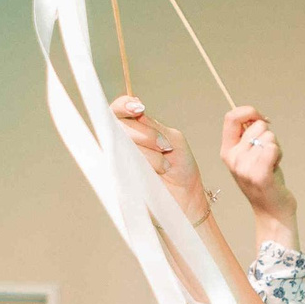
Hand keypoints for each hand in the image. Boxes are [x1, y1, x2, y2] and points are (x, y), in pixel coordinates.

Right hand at [110, 96, 204, 220]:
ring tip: (165, 167)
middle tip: (164, 147)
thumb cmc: (180, 168)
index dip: (124, 105)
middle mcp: (124, 142)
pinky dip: (145, 166)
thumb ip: (151, 125)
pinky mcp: (119, 177)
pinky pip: (123, 164)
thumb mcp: (171, 138)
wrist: (186, 197)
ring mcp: (120, 159)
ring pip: (123, 144)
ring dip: (150, 155)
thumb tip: (135, 110)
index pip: (118, 110)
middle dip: (146, 135)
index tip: (138, 108)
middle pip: (120, 125)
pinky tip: (157, 173)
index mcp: (136, 129)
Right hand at [221, 104, 297, 244]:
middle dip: (269, 136)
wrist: (272, 212)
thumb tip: (254, 115)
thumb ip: (247, 136)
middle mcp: (233, 159)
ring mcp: (245, 168)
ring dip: (276, 148)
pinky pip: (272, 148)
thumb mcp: (249, 156)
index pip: (231, 117)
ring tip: (271, 165)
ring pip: (268, 137)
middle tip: (268, 156)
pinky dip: (279, 154)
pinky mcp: (260, 176)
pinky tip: (276, 168)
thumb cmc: (264, 180)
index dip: (249, 111)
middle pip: (257, 125)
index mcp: (227, 151)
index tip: (262, 119)